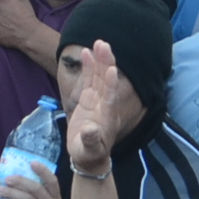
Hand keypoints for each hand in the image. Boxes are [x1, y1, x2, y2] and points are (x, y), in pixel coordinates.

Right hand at [64, 38, 121, 176]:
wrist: (88, 155)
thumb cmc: (89, 154)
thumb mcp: (89, 150)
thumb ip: (91, 140)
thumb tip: (90, 130)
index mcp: (107, 117)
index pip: (111, 98)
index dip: (111, 84)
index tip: (112, 69)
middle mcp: (105, 105)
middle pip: (106, 81)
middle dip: (106, 63)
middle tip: (104, 45)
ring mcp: (97, 100)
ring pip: (99, 77)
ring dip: (99, 60)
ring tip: (98, 43)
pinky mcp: (89, 99)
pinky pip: (89, 79)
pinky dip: (88, 67)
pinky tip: (86, 52)